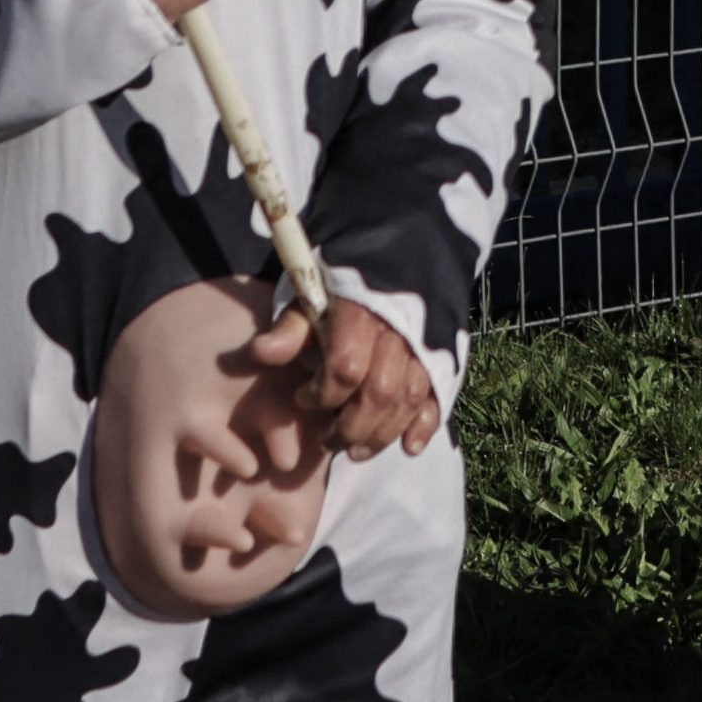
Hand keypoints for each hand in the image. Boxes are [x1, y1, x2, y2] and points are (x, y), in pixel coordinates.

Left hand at [235, 287, 442, 461]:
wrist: (399, 249)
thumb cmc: (344, 278)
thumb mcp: (310, 293)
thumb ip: (291, 326)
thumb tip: (261, 353)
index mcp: (362, 313)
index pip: (345, 369)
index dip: (322, 394)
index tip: (302, 398)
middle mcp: (399, 332)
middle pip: (379, 394)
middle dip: (351, 428)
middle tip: (327, 441)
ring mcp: (424, 346)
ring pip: (408, 401)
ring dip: (382, 435)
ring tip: (355, 452)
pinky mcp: (441, 356)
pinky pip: (438, 396)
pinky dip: (425, 425)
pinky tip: (408, 447)